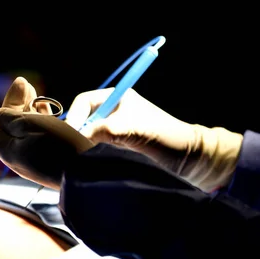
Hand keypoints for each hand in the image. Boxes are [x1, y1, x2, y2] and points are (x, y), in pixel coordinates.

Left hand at [0, 77, 92, 189]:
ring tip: (32, 89)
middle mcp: (17, 156)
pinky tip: (44, 106)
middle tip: (21, 82)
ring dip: (26, 107)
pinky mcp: (49, 157)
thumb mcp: (29, 125)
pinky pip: (38, 135)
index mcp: (7, 151)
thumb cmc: (57, 145)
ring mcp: (34, 158)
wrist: (88, 171)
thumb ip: (9, 117)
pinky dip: (38, 118)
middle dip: (11, 102)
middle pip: (7, 126)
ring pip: (24, 129)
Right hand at [65, 88, 242, 190]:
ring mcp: (117, 128)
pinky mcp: (120, 144)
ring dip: (81, 143)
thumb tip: (74, 138)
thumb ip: (101, 129)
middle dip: (74, 131)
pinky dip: (88, 151)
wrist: (190, 158)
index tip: (69, 135)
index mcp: (117, 97)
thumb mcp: (130, 129)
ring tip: (76, 156)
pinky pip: (96, 144)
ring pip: (88, 132)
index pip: (84, 101)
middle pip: (83, 117)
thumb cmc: (164, 137)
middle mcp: (115, 110)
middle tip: (69, 149)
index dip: (74, 116)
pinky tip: (86, 161)